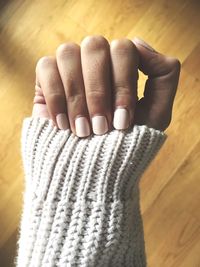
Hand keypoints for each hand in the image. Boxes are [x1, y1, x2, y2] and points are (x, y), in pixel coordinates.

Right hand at [32, 36, 180, 136]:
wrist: (93, 169)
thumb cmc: (126, 143)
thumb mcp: (156, 114)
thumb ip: (163, 76)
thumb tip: (137, 42)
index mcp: (121, 66)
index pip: (123, 49)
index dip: (123, 84)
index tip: (122, 122)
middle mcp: (95, 61)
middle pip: (95, 46)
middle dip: (98, 92)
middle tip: (101, 128)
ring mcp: (70, 68)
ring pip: (68, 53)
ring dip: (77, 98)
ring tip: (83, 131)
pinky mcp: (47, 79)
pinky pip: (45, 68)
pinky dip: (56, 98)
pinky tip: (63, 125)